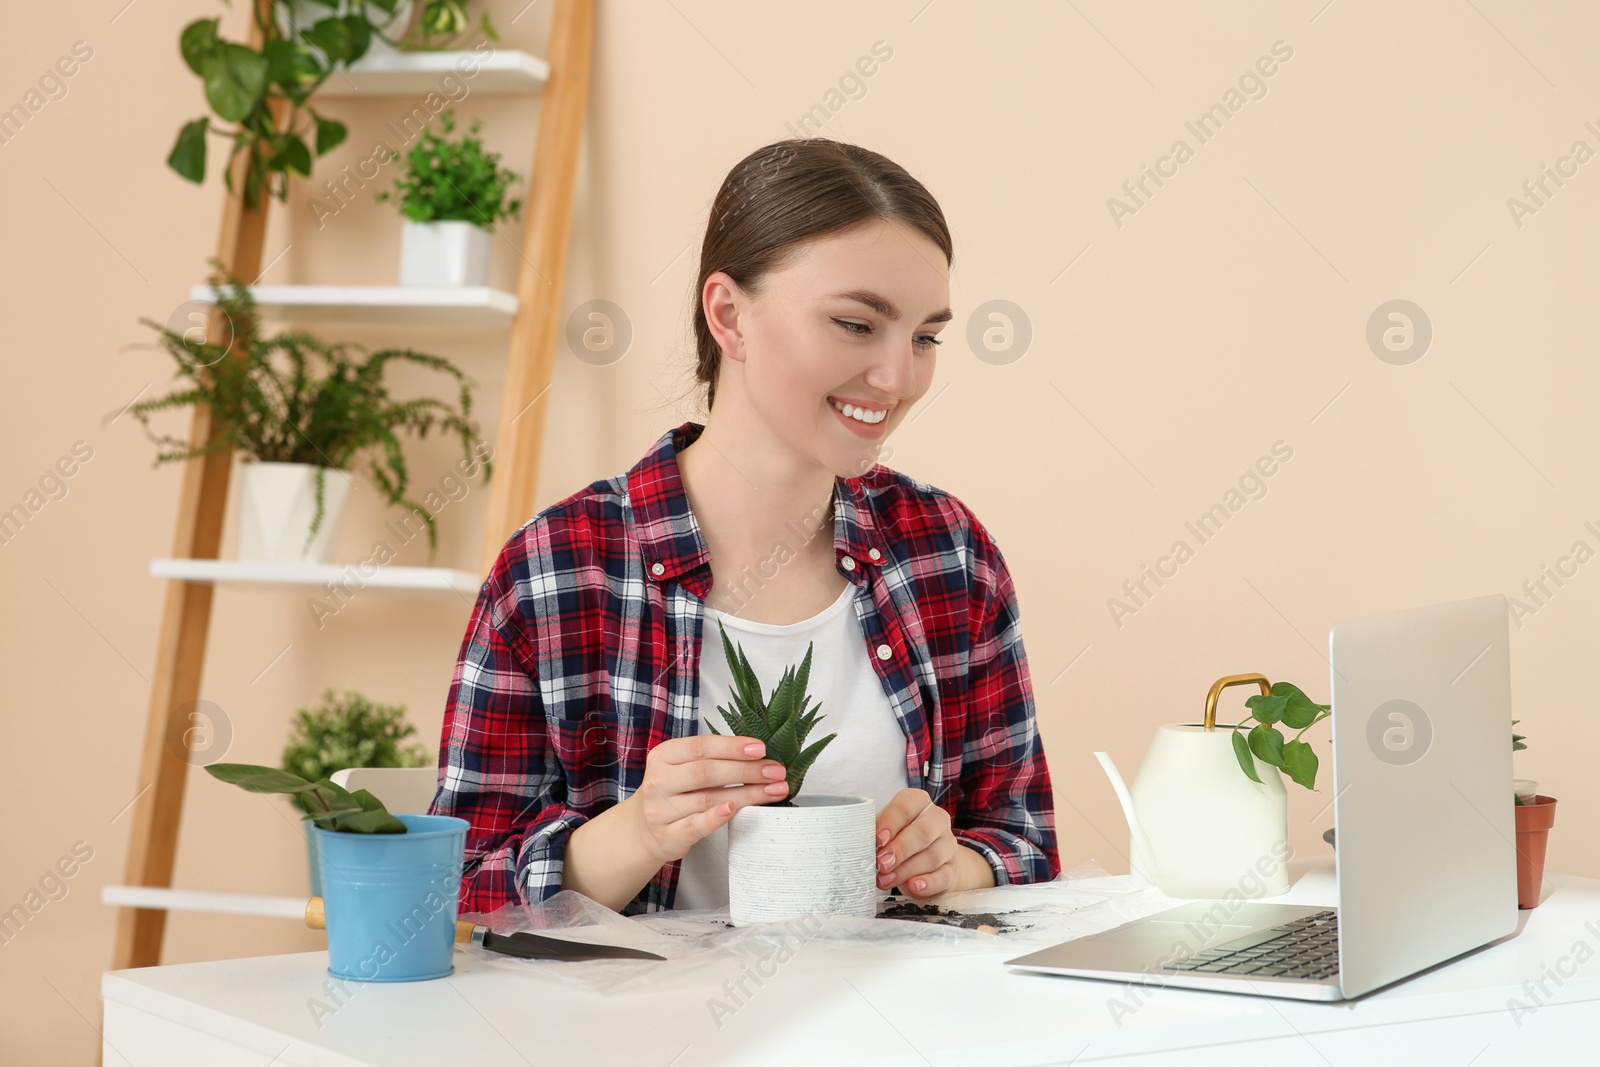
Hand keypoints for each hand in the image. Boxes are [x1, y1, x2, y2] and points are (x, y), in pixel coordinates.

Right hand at [628, 734, 788, 865]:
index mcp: (664, 756)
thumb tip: (758, 754)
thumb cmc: (674, 793)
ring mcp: (660, 810)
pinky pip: (694, 826)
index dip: (732, 747)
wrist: (643, 829)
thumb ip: (712, 759)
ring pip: (707, 799)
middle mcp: (659, 781)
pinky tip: (733, 810)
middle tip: (775, 771)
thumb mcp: (682, 767)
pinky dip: (715, 818)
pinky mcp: (667, 836)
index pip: (701, 747)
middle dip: (745, 771)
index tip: (760, 749)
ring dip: (745, 794)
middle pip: (706, 772)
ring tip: (773, 790)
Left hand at [874, 788, 962, 899]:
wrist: (925, 861)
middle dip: (900, 849)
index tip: (877, 840)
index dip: (891, 823)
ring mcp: (948, 845)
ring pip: (932, 856)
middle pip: (922, 832)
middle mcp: (937, 819)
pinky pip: (943, 876)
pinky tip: (914, 886)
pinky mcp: (952, 869)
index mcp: (918, 802)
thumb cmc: (898, 838)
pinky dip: (928, 883)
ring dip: (906, 870)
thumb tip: (859, 843)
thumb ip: (874, 832)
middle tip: (880, 864)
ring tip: (885, 881)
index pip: (906, 806)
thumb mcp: (885, 829)